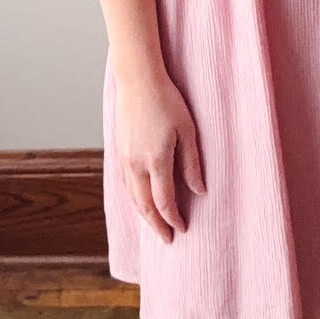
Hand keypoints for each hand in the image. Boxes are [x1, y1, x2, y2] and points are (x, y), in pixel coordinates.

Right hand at [114, 74, 205, 244]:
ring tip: (155, 224)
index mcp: (156, 161)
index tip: (183, 229)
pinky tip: (140, 199)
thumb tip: (200, 191)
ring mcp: (124, 158)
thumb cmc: (167, 101)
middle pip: (144, 206)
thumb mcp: (188, 131)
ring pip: (132, 197)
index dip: (173, 218)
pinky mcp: (119, 151)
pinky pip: (126, 184)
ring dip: (143, 214)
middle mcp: (136, 164)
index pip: (164, 201)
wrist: (138, 79)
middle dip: (156, 225)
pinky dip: (134, 198)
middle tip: (167, 239)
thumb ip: (192, 164)